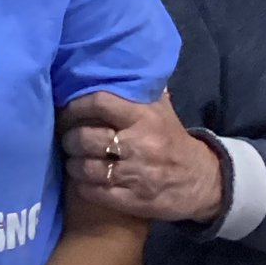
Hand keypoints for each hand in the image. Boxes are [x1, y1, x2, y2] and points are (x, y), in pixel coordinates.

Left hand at [59, 91, 223, 222]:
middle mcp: (140, 144)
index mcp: (144, 116)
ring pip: (88, 168)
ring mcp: (137, 175)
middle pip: (88, 139)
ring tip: (71, 159)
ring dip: (73, 164)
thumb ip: (136, 89)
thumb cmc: (172, 138)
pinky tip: (81, 180)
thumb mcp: (160, 109)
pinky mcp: (135, 201)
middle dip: (69, 138)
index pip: (99, 103)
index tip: (64, 110)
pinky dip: (83, 186)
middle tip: (65, 137)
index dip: (75, 106)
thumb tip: (107, 63)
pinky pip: (97, 193)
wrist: (202, 181)